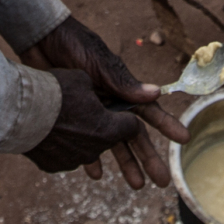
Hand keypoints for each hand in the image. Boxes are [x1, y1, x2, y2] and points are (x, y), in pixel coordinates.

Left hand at [21, 16, 189, 187]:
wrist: (40, 39)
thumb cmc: (73, 45)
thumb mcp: (99, 64)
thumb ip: (124, 83)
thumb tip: (156, 94)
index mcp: (122, 89)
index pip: (149, 111)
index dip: (167, 125)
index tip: (184, 139)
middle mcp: (111, 102)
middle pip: (133, 135)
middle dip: (148, 157)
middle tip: (162, 181)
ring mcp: (92, 109)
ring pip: (111, 142)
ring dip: (123, 163)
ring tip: (136, 185)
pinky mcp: (71, 115)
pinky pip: (84, 140)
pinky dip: (90, 157)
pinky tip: (96, 174)